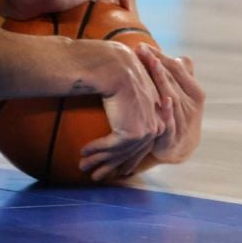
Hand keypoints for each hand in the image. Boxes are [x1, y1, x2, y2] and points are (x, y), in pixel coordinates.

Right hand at [74, 41, 164, 181]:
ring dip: (98, 161)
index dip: (127, 157)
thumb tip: (123, 104)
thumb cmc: (120, 71)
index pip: (142, 143)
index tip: (116, 168)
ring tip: (83, 167)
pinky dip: (95, 150)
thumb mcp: (130, 87)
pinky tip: (83, 152)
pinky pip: (110, 147)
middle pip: (131, 152)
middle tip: (96, 176)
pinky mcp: (133, 133)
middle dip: (111, 165)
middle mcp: (156, 125)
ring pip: (119, 152)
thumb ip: (131, 99)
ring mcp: (146, 130)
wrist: (116, 67)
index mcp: (158, 115)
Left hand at [141, 47, 204, 166]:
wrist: (180, 148)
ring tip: (151, 63)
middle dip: (156, 63)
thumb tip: (182, 58)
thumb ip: (182, 76)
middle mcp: (191, 104)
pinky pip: (171, 122)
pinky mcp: (173, 137)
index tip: (142, 46)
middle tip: (140, 49)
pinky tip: (164, 100)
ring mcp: (183, 120)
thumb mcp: (183, 94)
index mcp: (194, 91)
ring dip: (162, 80)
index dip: (160, 56)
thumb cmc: (179, 114)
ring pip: (172, 96)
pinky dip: (168, 111)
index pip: (177, 68)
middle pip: (173, 79)